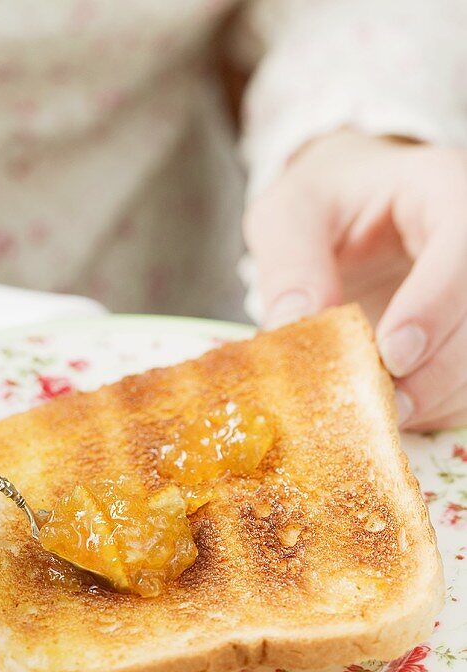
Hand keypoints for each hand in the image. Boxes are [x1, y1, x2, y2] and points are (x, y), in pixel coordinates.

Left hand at [243, 130, 466, 430]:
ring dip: (433, 397)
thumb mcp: (290, 214)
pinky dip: (434, 409)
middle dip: (434, 369)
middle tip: (382, 402)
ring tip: (378, 410)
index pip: (463, 245)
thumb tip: (294, 325)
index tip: (392, 353)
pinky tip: (393, 411)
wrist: (351, 213)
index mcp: (443, 191)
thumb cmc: (325, 204)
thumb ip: (290, 264)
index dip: (434, 305)